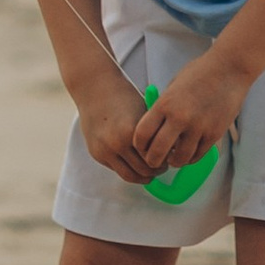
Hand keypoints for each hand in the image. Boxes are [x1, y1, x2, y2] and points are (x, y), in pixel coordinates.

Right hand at [77, 65, 164, 184]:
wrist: (94, 88)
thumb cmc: (123, 96)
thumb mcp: (144, 113)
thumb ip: (153, 133)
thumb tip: (169, 153)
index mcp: (132, 132)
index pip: (155, 159)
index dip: (164, 161)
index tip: (169, 160)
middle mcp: (117, 144)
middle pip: (144, 171)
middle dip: (155, 170)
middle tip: (161, 166)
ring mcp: (104, 150)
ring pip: (130, 176)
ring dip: (142, 176)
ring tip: (150, 170)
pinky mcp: (96, 153)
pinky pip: (116, 169)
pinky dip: (128, 169)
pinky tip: (135, 162)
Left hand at [134, 43, 250, 174]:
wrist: (228, 69)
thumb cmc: (199, 73)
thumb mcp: (173, 86)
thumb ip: (163, 107)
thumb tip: (154, 128)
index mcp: (165, 103)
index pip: (142, 134)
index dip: (139, 146)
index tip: (142, 148)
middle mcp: (180, 118)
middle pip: (157, 152)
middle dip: (152, 161)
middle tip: (154, 161)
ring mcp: (198, 127)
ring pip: (179, 159)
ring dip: (174, 161)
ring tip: (173, 157)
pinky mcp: (214, 134)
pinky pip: (197, 156)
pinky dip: (190, 158)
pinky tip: (188, 152)